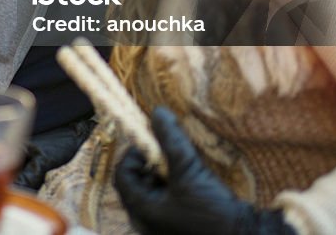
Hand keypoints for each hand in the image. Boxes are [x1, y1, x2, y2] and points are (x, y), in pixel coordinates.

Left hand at [114, 107, 295, 234]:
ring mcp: (161, 227)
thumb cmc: (212, 210)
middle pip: (136, 183)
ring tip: (182, 164)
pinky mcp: (178, 227)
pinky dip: (174, 187)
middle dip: (150, 163)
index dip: (134, 154)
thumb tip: (158, 112)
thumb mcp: (189, 169)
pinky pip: (167, 202)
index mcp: (141, 210)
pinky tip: (192, 180)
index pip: (122, 175)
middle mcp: (146, 222)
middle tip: (167, 152)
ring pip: (153, 192)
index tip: (153, 142)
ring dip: (164, 174)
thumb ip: (171, 139)